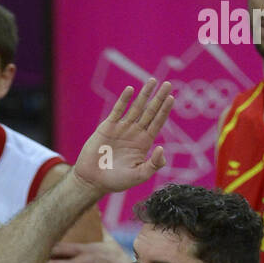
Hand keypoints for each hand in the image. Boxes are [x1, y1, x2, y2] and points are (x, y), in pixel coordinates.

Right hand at [73, 79, 173, 196]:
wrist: (92, 180)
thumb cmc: (116, 181)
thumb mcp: (139, 176)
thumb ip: (153, 165)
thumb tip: (162, 148)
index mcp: (143, 143)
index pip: (157, 123)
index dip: (164, 111)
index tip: (172, 98)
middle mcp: (134, 133)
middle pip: (150, 111)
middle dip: (159, 98)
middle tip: (168, 83)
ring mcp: (121, 128)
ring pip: (136, 107)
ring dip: (145, 94)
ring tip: (153, 81)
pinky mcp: (107, 126)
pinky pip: (118, 110)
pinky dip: (124, 100)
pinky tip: (131, 90)